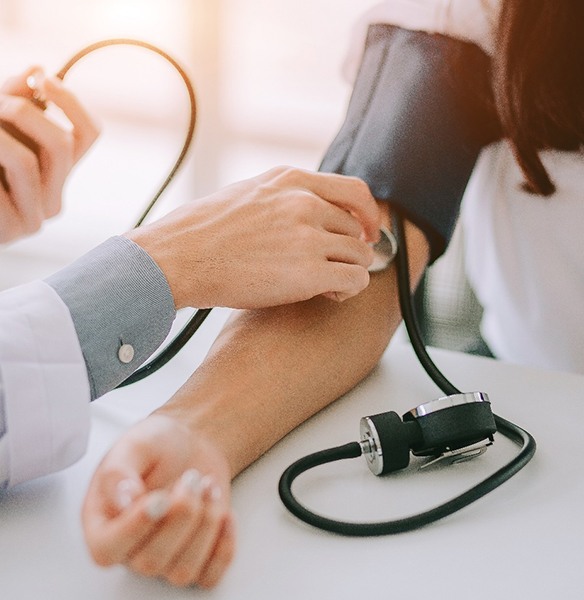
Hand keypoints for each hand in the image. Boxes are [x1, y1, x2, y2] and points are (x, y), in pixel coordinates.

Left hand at [0, 66, 98, 242]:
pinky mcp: (11, 230)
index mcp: (57, 175)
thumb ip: (13, 98)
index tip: (43, 78)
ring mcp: (35, 218)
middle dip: (22, 112)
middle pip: (61, 144)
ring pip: (26, 162)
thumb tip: (38, 68)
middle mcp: (54, 198)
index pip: (89, 134)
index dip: (71, 103)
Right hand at [82, 414, 234, 588]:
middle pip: (151, 561)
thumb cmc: (157, 445)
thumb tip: (122, 501)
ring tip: (208, 486)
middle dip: (181, 515)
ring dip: (205, 525)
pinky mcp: (196, 558)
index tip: (160, 497)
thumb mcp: (134, 445)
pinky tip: (225, 512)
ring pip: (182, 571)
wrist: (191, 443)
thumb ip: (118, 472)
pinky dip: (224, 546)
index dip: (135, 529)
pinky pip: (210, 576)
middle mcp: (130, 547)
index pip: (106, 549)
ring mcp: (164, 557)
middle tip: (192, 478)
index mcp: (103, 522)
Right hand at [125, 166, 380, 308]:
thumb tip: (307, 210)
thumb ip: (283, 198)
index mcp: (290, 181)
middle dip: (349, 250)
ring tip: (327, 285)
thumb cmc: (200, 232)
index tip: (365, 232)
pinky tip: (328, 295)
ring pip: (360, 256)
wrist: (176, 258)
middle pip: (356, 229)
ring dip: (348, 272)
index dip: (367, 215)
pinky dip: (348, 290)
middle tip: (332, 268)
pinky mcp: (309, 273)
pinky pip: (355, 280)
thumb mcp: (247, 194)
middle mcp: (304, 203)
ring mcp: (308, 237)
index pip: (354, 191)